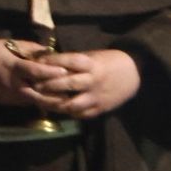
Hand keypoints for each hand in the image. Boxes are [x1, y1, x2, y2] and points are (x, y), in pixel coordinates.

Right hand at [0, 38, 61, 105]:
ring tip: (66, 100)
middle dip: (56, 96)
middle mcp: (13, 85)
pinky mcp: (6, 103)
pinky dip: (37, 100)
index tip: (66, 71)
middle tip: (73, 94)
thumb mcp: (8, 45)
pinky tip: (48, 100)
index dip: (52, 72)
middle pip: (39, 95)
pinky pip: (25, 102)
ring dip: (49, 101)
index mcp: (13, 67)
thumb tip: (50, 53)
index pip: (36, 72)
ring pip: (34, 101)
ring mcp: (9, 96)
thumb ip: (29, 50)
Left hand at [21, 49, 141, 118]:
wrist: (137, 74)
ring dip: (54, 103)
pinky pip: (80, 114)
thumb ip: (75, 62)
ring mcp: (96, 97)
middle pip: (67, 84)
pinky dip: (68, 112)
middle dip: (48, 85)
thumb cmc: (111, 62)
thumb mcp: (94, 56)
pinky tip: (57, 109)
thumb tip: (51, 61)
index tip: (37, 62)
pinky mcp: (100, 109)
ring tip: (41, 102)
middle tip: (33, 85)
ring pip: (71, 103)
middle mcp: (93, 81)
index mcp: (92, 64)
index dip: (52, 61)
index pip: (69, 61)